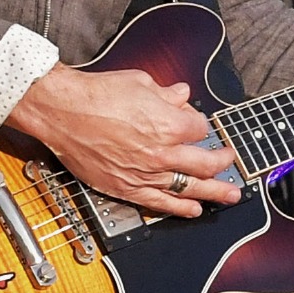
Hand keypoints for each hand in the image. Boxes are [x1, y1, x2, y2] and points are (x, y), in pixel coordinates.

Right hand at [3, 64, 241, 218]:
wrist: (62, 111)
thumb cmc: (96, 95)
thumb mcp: (139, 82)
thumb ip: (166, 93)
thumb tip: (181, 94)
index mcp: (168, 124)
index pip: (200, 128)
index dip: (201, 124)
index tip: (196, 124)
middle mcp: (161, 153)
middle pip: (205, 163)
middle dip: (223, 162)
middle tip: (231, 161)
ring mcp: (145, 174)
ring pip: (189, 187)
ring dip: (214, 192)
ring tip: (231, 195)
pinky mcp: (127, 188)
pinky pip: (161, 203)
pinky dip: (181, 208)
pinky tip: (195, 210)